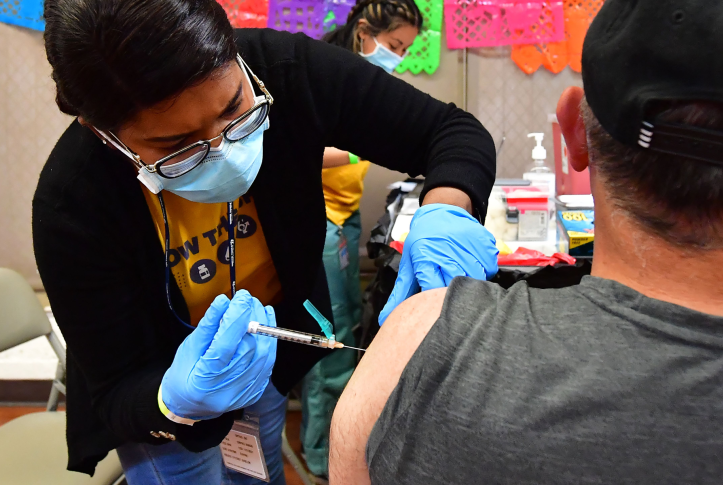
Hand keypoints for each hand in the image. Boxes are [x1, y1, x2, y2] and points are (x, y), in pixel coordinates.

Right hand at [160, 290, 276, 420]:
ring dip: (265, 328)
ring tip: (258, 309)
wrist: (189, 406)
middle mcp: (227, 390)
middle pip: (249, 348)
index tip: (242, 297)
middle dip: (252, 319)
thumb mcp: (188, 348)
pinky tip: (265, 326)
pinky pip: (268, 363)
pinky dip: (268, 341)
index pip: (226, 344)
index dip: (237, 318)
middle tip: (248, 300)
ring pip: (264, 355)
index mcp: (204, 379)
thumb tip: (223, 302)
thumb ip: (208, 325)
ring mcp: (243, 394)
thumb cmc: (184, 375)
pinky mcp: (255, 392)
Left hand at [379, 204, 498, 324]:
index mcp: (426, 257)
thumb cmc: (423, 240)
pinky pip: (490, 269)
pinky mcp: (485, 243)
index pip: (434, 291)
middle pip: (457, 286)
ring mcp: (469, 247)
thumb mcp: (409, 264)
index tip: (436, 304)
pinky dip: (484, 271)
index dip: (435, 301)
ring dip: (470, 282)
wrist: (443, 211)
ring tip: (460, 273)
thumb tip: (386, 319)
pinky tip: (473, 263)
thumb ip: (400, 293)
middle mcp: (448, 252)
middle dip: (454, 293)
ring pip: (476, 279)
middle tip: (451, 288)